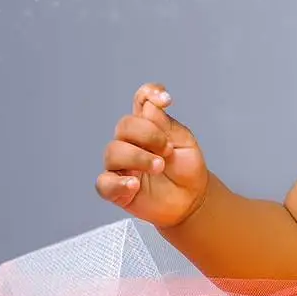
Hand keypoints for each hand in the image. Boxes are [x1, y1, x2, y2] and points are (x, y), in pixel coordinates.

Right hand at [95, 83, 209, 227]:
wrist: (192, 201)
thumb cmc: (187, 171)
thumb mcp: (186, 144)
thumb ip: (168, 126)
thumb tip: (150, 107)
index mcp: (148, 126)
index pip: (141, 101)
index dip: (148, 94)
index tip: (166, 99)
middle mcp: (130, 142)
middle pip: (124, 125)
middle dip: (148, 134)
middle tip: (168, 150)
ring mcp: (121, 166)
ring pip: (113, 152)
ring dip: (138, 157)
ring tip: (158, 167)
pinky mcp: (117, 190)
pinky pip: (104, 183)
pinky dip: (117, 183)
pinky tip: (134, 184)